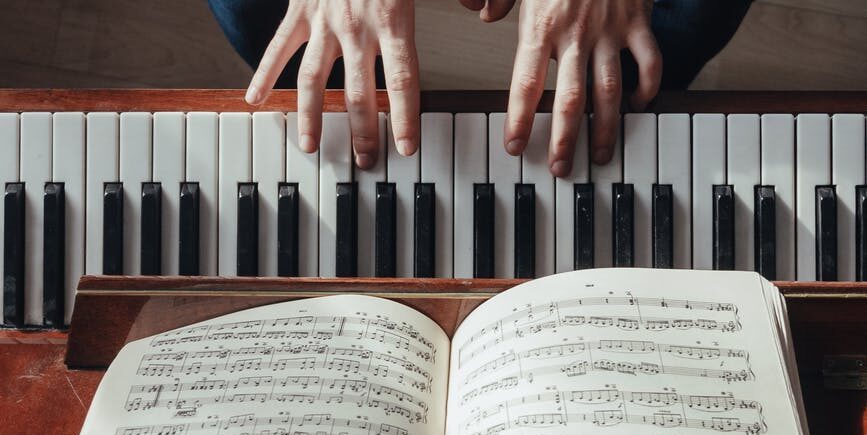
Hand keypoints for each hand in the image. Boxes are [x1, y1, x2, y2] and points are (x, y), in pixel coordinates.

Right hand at [245, 0, 420, 168]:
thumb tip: (482, 10)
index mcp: (394, 20)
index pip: (402, 80)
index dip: (404, 118)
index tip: (405, 148)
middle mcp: (356, 26)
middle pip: (357, 92)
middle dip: (362, 132)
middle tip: (366, 162)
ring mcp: (323, 20)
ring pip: (313, 80)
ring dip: (311, 117)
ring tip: (310, 147)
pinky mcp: (299, 10)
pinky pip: (277, 47)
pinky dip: (263, 74)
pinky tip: (255, 100)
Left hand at [463, 0, 661, 175]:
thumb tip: (482, 14)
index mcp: (541, 25)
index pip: (526, 84)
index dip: (520, 120)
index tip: (515, 148)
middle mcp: (576, 34)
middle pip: (570, 99)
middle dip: (564, 139)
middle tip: (560, 168)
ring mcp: (610, 30)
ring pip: (610, 90)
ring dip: (605, 128)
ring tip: (600, 154)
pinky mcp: (639, 22)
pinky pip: (650, 61)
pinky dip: (648, 86)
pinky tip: (640, 105)